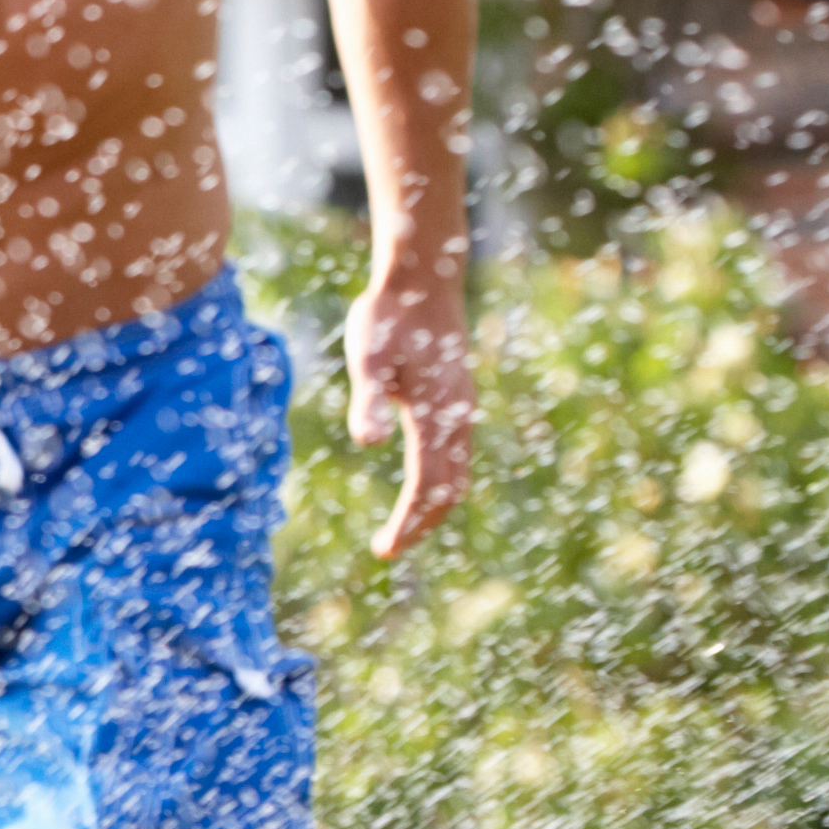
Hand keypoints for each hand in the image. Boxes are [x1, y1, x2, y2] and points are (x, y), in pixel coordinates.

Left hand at [345, 259, 473, 560]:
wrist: (423, 277)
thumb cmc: (390, 315)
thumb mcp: (368, 356)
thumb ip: (368, 400)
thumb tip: (367, 442)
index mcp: (435, 414)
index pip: (427, 487)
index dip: (407, 523)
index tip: (384, 552)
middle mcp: (457, 415)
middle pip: (449, 488)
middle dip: (422, 524)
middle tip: (389, 548)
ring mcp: (461, 405)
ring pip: (459, 471)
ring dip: (434, 504)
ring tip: (405, 525)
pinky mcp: (457, 395)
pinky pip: (458, 451)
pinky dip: (442, 479)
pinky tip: (421, 479)